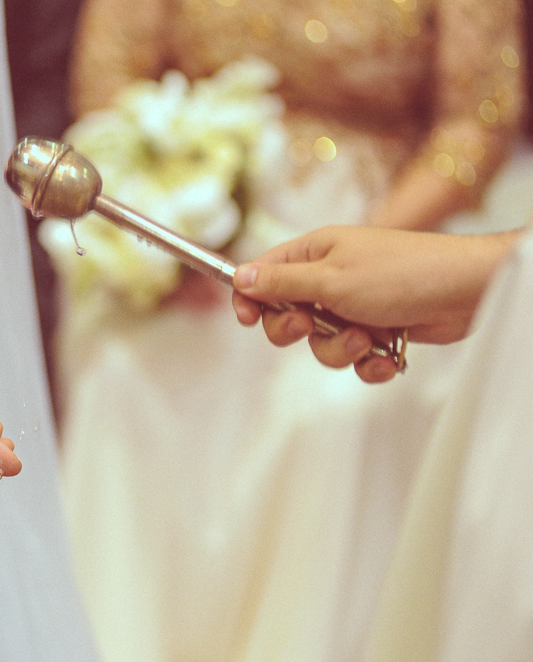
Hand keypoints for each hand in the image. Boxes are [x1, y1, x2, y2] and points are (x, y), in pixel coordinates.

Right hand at [231, 225, 521, 382]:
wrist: (466, 291)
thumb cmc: (402, 273)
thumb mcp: (330, 278)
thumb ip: (280, 282)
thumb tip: (239, 276)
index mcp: (315, 253)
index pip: (263, 273)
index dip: (249, 297)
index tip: (247, 319)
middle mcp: (330, 277)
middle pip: (285, 314)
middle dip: (297, 330)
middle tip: (311, 325)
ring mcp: (353, 305)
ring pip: (319, 343)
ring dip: (337, 350)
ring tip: (364, 339)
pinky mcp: (376, 330)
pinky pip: (353, 358)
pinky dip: (366, 363)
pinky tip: (384, 357)